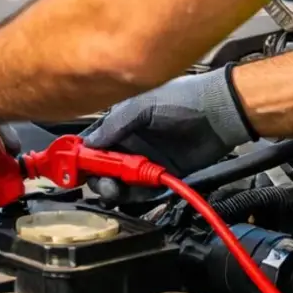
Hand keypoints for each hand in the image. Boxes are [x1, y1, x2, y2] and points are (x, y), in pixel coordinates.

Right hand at [81, 65, 255, 194]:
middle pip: (103, 165)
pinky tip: (130, 192)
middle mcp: (130, 141)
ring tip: (113, 188)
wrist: (221, 112)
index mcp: (120, 122)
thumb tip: (89, 144)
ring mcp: (147, 159)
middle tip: (98, 179)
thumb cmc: (182, 98)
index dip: (80, 154)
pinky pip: (144, 190)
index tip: (71, 166)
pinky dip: (135, 194)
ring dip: (113, 187)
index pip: (92, 141)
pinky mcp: (164, 174)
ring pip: (121, 180)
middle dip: (96, 174)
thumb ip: (114, 125)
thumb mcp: (141, 106)